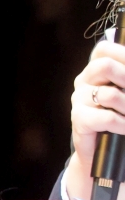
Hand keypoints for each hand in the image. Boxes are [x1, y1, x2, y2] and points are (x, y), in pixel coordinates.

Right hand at [68, 40, 124, 199]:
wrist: (102, 150)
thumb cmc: (119, 117)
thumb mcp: (123, 93)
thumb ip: (123, 80)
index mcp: (94, 71)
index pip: (103, 49)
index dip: (123, 54)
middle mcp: (83, 82)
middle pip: (103, 65)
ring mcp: (78, 100)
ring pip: (109, 94)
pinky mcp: (78, 119)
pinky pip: (106, 118)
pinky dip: (122, 124)